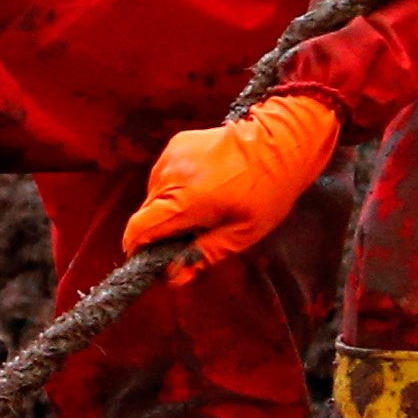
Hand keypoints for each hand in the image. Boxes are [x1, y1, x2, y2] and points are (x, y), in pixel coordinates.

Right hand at [125, 95, 341, 280]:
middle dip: (161, 228)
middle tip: (193, 233)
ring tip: (204, 205)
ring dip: (168, 206)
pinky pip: (164, 174)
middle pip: (146, 213)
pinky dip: (175, 185)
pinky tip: (203, 183)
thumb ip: (204, 254)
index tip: (148, 259)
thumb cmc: (268, 189)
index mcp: (185, 201)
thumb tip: (173, 277)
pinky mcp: (176, 144)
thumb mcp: (244, 233)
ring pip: (154, 194)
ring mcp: (171, 156)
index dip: (137, 248)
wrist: (281, 140)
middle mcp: (170, 175)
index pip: (139, 229)